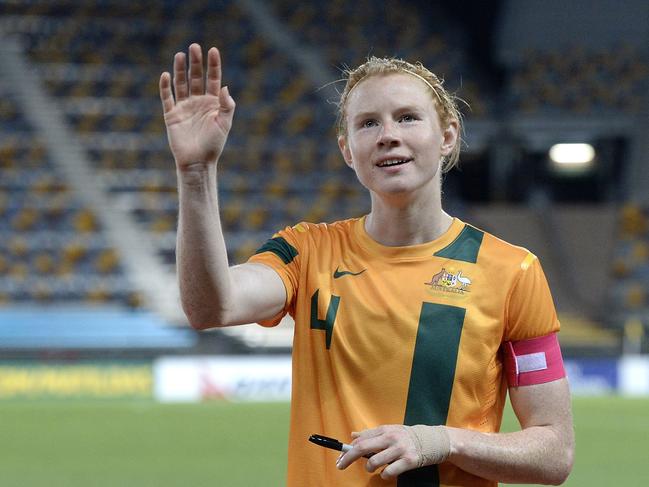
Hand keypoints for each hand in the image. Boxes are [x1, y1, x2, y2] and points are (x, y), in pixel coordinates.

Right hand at [159, 43, 235, 168]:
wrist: (198, 162)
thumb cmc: (214, 145)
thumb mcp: (225, 124)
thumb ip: (227, 105)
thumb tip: (225, 87)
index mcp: (213, 103)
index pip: (213, 79)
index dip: (213, 65)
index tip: (213, 50)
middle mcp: (198, 102)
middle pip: (196, 77)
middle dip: (196, 63)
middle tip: (194, 47)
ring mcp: (184, 107)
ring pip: (181, 84)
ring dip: (180, 69)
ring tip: (180, 55)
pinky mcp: (172, 115)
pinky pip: (167, 98)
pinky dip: (165, 87)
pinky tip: (166, 75)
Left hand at [336, 424, 449, 479]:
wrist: (434, 439)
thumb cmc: (408, 436)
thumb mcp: (390, 430)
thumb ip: (372, 433)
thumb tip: (353, 435)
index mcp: (384, 430)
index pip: (360, 440)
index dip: (347, 449)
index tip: (339, 457)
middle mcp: (391, 438)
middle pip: (363, 448)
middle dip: (348, 458)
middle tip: (340, 466)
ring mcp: (400, 449)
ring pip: (374, 462)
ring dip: (370, 468)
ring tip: (373, 467)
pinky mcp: (409, 461)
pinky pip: (389, 472)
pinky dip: (384, 475)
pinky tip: (387, 472)